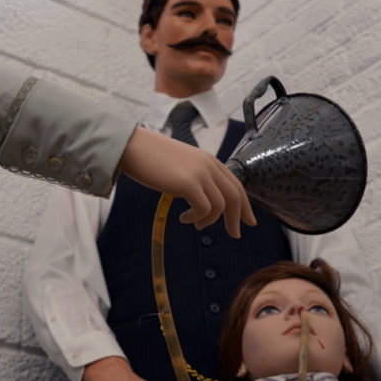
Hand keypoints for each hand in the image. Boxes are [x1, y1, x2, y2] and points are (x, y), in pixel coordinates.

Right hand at [117, 126, 255, 237]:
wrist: (132, 146)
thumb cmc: (150, 157)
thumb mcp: (181, 164)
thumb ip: (195, 176)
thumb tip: (202, 199)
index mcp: (209, 160)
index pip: (235, 185)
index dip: (245, 205)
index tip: (248, 220)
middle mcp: (209, 165)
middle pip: (234, 196)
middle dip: (237, 218)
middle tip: (235, 234)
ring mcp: (200, 173)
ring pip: (220, 205)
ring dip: (209, 220)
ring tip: (196, 224)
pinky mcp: (188, 183)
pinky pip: (203, 209)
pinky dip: (196, 218)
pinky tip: (184, 218)